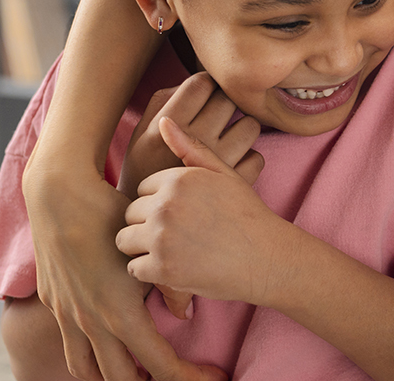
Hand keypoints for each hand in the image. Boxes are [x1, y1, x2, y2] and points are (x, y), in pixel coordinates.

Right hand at [23, 152, 228, 380]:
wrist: (61, 196)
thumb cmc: (113, 216)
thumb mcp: (149, 253)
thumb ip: (168, 286)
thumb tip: (184, 313)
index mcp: (121, 314)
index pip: (160, 366)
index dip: (189, 377)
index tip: (213, 377)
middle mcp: (92, 322)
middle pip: (121, 379)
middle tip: (179, 378)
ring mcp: (68, 316)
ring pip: (87, 371)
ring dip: (112, 377)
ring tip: (138, 376)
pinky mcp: (54, 304)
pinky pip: (70, 348)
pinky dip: (89, 359)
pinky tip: (106, 350)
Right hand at [119, 72, 262, 199]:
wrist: (149, 226)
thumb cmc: (146, 173)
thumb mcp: (141, 135)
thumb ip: (163, 102)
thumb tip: (198, 81)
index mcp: (168, 123)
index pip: (203, 82)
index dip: (206, 86)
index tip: (203, 98)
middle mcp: (195, 139)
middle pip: (229, 100)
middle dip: (224, 105)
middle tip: (214, 120)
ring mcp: (219, 163)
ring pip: (250, 126)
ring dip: (241, 131)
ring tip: (225, 143)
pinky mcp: (236, 184)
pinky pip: (258, 157)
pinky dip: (248, 160)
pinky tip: (231, 167)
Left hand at [119, 72, 263, 319]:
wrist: (267, 258)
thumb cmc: (247, 216)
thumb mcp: (225, 175)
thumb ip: (191, 149)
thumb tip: (164, 121)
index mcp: (179, 179)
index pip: (144, 189)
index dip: (161, 202)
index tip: (183, 214)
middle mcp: (167, 205)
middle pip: (130, 213)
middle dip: (148, 224)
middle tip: (179, 235)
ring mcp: (162, 237)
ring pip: (125, 240)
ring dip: (143, 248)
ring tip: (172, 251)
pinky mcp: (161, 269)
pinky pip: (134, 269)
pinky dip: (150, 272)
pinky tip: (174, 268)